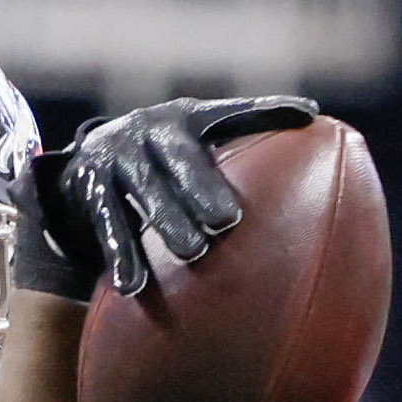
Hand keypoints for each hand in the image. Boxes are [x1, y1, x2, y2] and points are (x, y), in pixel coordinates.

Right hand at [24, 92, 324, 306]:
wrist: (86, 160)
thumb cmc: (164, 153)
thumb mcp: (198, 132)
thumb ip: (249, 123)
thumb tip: (315, 115)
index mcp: (183, 118)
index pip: (227, 114)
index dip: (264, 114)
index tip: (303, 124)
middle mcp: (147, 131)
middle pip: (179, 159)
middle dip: (202, 186)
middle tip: (228, 220)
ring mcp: (114, 159)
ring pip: (142, 192)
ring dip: (165, 222)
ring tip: (192, 252)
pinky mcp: (87, 190)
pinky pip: (106, 225)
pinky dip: (120, 255)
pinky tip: (133, 286)